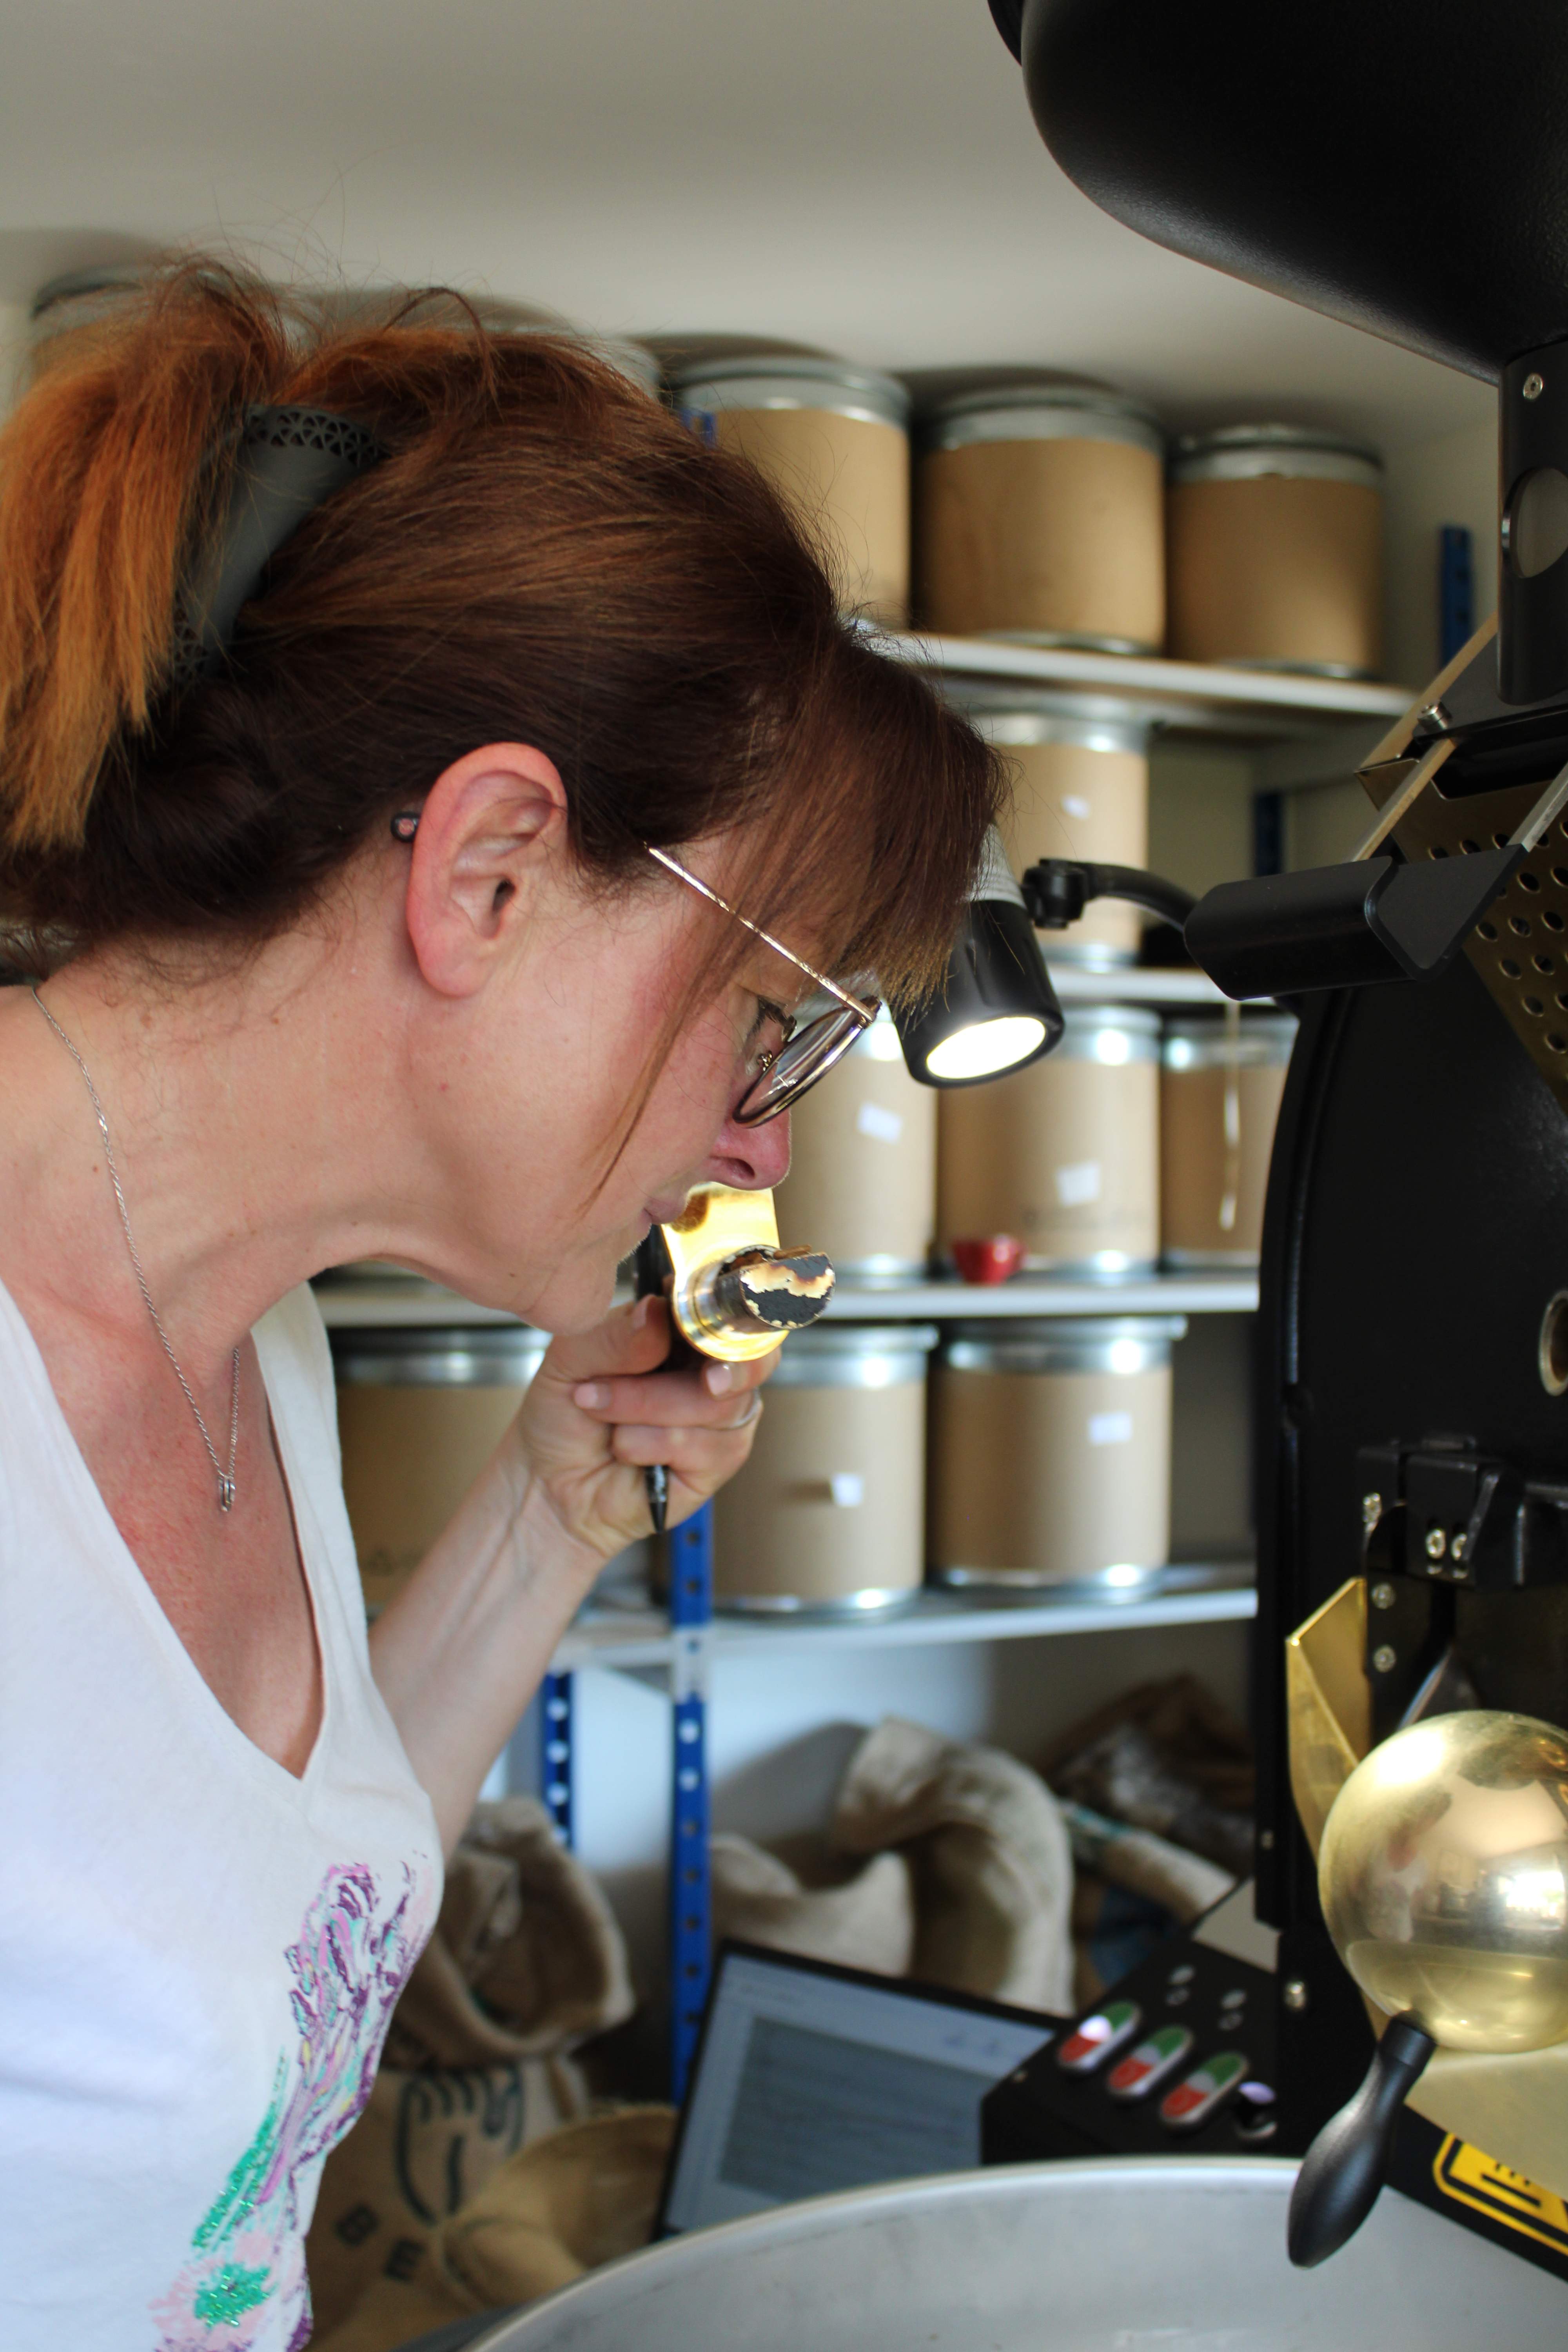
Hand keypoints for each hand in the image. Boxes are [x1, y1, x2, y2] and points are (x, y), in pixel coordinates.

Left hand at [515, 1295, 776, 1561]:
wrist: (547, 1481)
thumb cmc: (564, 1413)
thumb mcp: (570, 1359)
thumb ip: (613, 1334)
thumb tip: (656, 1313)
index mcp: (684, 1331)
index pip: (732, 1309)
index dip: (729, 1311)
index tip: (700, 1316)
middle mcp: (712, 1370)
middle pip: (741, 1356)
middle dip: (698, 1365)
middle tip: (667, 1369)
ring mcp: (720, 1418)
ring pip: (716, 1404)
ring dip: (645, 1406)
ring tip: (600, 1410)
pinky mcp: (717, 1464)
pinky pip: (700, 1446)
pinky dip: (648, 1444)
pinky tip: (623, 1447)